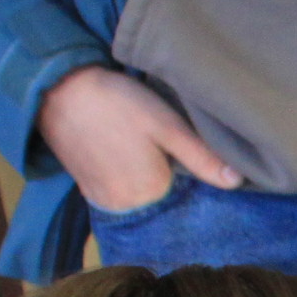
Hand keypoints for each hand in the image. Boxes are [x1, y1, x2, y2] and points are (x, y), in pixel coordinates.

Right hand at [39, 66, 240, 211]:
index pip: (184, 189)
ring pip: (139, 194)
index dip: (183, 166)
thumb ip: (202, 157)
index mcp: (151, 192)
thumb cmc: (117, 102)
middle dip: (163, 172)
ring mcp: (102, 201)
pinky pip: (118, 192)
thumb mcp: (167, 125)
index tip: (173, 143)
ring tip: (134, 145)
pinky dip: (123, 177)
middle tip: (151, 141)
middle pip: (161, 194)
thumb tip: (238, 182)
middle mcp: (126, 206)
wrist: (58, 90)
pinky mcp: (86, 191)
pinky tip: (120, 153)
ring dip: (142, 176)